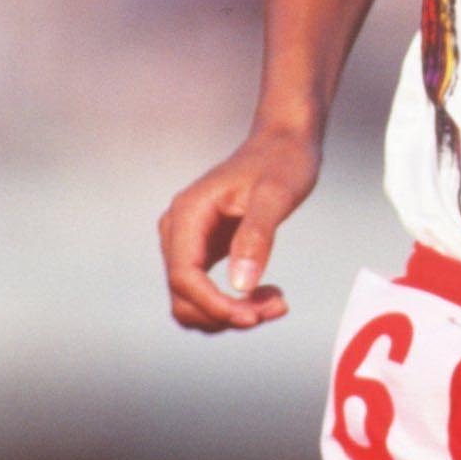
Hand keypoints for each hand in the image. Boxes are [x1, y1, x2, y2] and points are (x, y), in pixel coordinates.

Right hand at [160, 129, 319, 331]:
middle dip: (225, 313)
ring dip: (229, 314)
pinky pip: (204, 292)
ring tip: (274, 302)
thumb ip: (256, 237)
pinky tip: (264, 296)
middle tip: (274, 307)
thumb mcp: (276, 195)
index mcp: (188, 214)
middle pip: (183, 296)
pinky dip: (231, 305)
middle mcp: (179, 230)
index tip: (253, 316)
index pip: (184, 277)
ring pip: (191, 301)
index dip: (214, 305)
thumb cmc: (281, 161)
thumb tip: (241, 285)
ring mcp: (187, 242)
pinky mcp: (202, 250)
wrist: (281, 143)